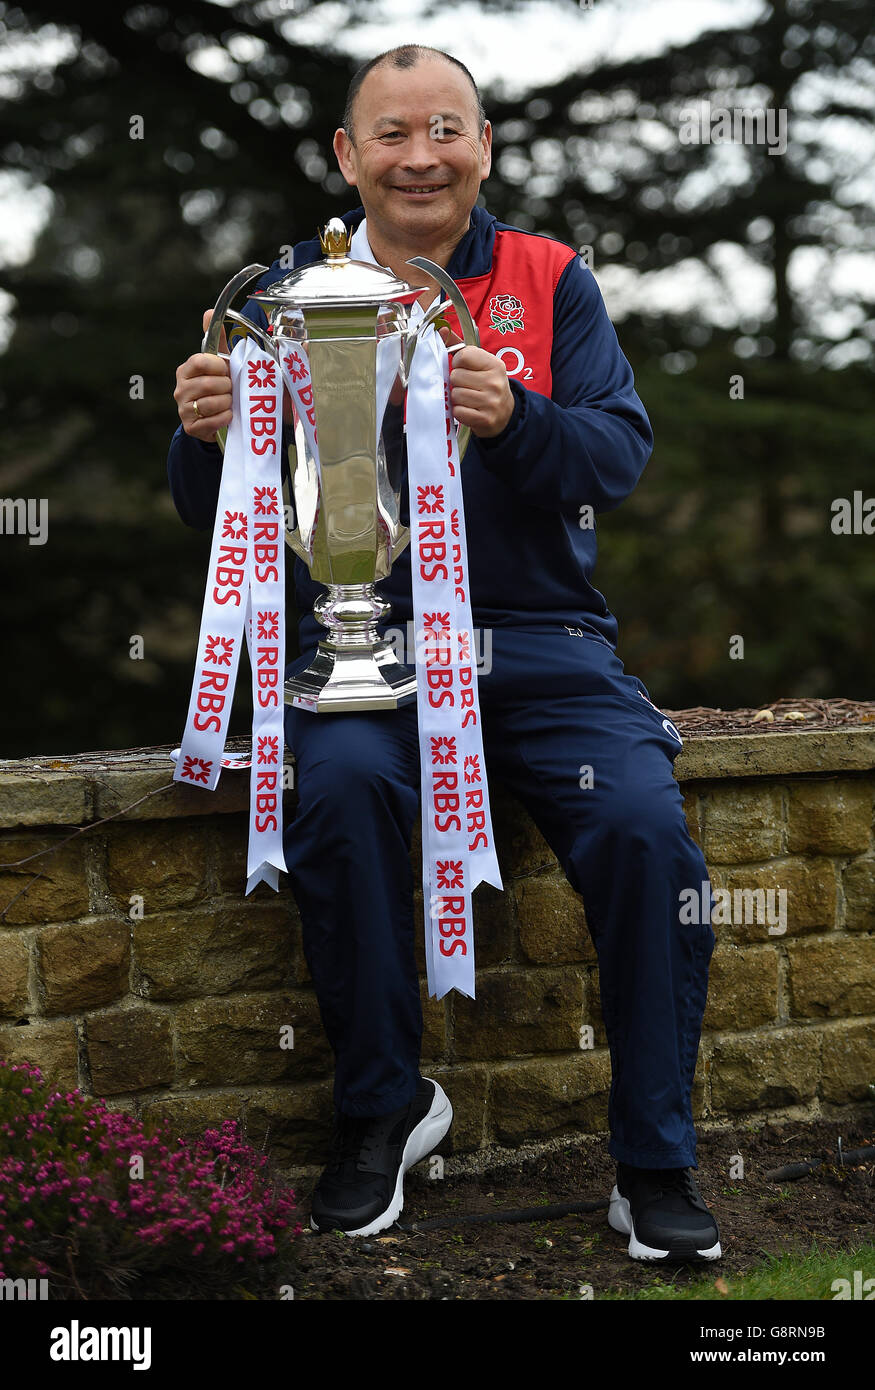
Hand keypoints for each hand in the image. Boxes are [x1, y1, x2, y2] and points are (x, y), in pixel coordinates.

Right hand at [173, 310, 231, 441]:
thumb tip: (209, 311)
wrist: (212, 419)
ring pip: (212, 403)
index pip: (201, 361)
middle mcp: (180, 389)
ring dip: (227, 403)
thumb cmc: (217, 388)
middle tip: (230, 389)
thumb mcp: (218, 365)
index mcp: (185, 370)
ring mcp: (183, 409)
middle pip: (208, 384)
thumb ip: (216, 341)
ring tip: (229, 402)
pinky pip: (213, 421)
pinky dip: (225, 418)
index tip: (225, 371)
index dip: (218, 366)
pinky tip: (228, 415)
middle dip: (226, 387)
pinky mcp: (191, 427)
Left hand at [439, 325, 514, 438]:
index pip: (463, 355)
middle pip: (456, 376)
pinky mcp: (485, 419)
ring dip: (457, 398)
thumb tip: (441, 330)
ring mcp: (491, 402)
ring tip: (468, 398)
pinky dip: (459, 411)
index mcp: (494, 364)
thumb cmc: (487, 385)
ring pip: (455, 394)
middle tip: (466, 386)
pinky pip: (458, 411)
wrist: (505, 414)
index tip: (464, 368)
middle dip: (456, 382)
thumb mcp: (480, 364)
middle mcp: (495, 382)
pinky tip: (468, 410)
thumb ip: (460, 347)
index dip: (457, 362)